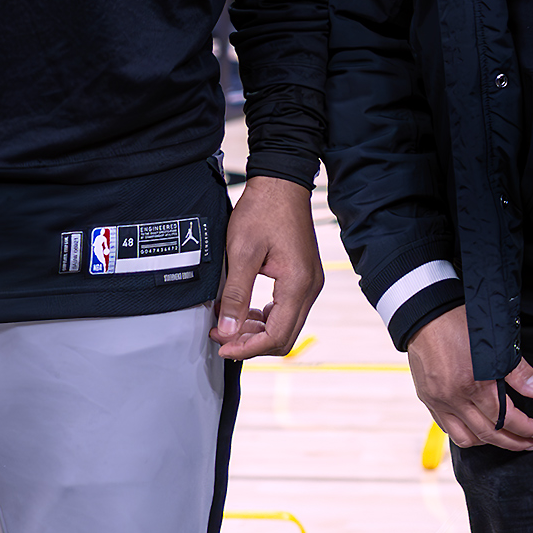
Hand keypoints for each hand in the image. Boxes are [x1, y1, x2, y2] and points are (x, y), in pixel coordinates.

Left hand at [213, 175, 325, 359]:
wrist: (281, 185)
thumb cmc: (262, 211)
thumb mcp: (242, 253)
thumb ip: (236, 296)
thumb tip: (228, 331)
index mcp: (298, 284)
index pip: (276, 336)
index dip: (247, 348)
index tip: (222, 346)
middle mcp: (310, 287)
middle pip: (285, 337)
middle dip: (251, 344)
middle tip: (222, 337)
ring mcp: (310, 283)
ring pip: (286, 326)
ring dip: (258, 332)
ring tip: (229, 324)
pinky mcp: (304, 277)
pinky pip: (287, 310)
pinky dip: (266, 318)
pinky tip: (245, 311)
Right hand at [406, 303, 532, 451]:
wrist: (426, 312)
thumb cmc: (461, 321)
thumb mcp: (497, 343)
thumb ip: (519, 372)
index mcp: (472, 384)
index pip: (504, 418)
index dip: (525, 429)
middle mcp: (452, 398)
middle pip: (487, 434)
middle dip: (513, 442)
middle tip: (530, 443)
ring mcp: (437, 400)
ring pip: (465, 438)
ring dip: (488, 442)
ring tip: (506, 438)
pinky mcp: (428, 398)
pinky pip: (447, 427)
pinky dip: (466, 434)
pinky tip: (478, 428)